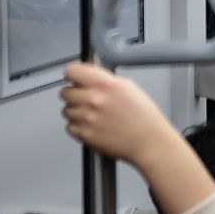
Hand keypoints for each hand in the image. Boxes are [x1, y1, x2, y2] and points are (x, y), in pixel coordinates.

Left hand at [60, 63, 178, 167]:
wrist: (149, 142)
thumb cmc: (144, 117)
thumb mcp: (129, 88)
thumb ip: (105, 80)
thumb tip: (88, 77)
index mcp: (106, 84)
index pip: (73, 71)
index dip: (73, 74)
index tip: (75, 78)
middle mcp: (94, 99)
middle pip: (65, 92)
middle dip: (74, 94)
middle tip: (87, 99)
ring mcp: (87, 117)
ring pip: (66, 110)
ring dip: (76, 111)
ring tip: (94, 115)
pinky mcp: (84, 134)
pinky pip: (69, 126)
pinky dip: (78, 126)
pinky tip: (93, 125)